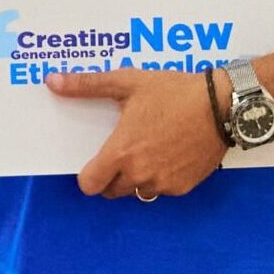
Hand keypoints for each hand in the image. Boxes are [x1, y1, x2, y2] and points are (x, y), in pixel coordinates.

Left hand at [46, 67, 228, 199]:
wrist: (222, 105)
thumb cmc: (172, 92)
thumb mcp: (127, 82)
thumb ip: (87, 85)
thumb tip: (51, 81)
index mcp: (121, 153)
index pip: (89, 185)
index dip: (88, 175)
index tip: (96, 161)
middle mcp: (139, 175)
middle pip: (111, 191)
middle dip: (111, 176)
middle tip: (123, 151)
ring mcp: (163, 184)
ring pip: (138, 192)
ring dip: (136, 179)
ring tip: (147, 150)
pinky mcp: (184, 187)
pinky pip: (162, 190)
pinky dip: (161, 178)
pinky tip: (168, 155)